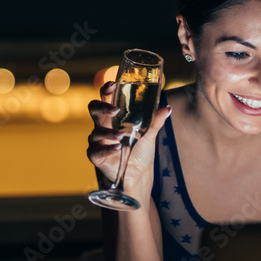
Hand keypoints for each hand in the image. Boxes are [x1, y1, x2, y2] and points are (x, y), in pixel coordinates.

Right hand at [87, 81, 171, 200]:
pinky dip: (106, 149)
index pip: (105, 98)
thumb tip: (167, 108)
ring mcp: (98, 141)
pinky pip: (95, 151)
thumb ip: (156, 121)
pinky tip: (118, 148)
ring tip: (121, 136)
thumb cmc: (140, 152)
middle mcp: (103, 126)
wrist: (139, 176)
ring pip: (95, 132)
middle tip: (115, 110)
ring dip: (108, 133)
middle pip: (93, 109)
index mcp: (113, 117)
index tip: (112, 84)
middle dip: (102, 107)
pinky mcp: (96, 157)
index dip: (106, 90)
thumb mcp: (150, 134)